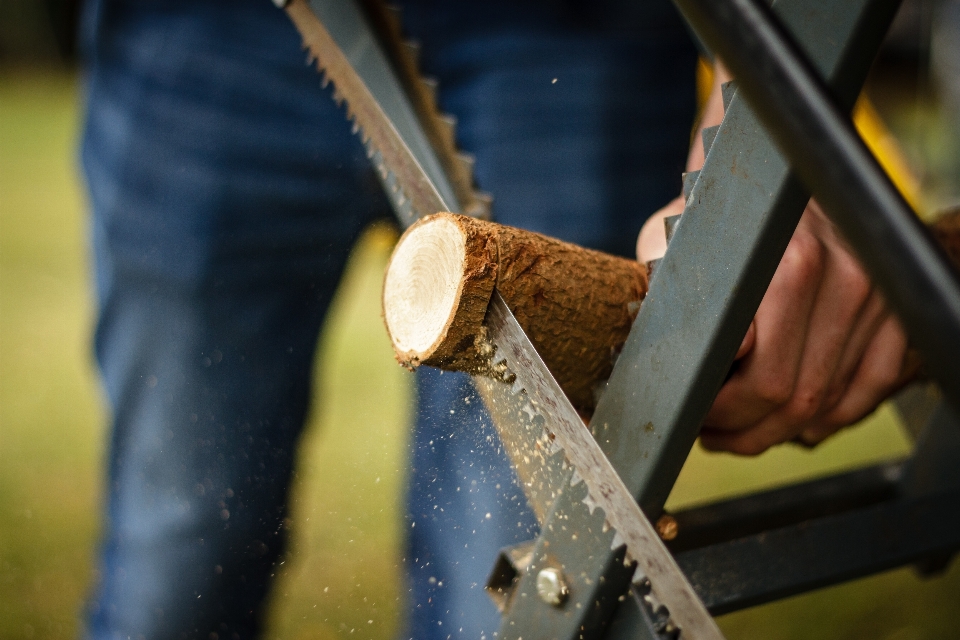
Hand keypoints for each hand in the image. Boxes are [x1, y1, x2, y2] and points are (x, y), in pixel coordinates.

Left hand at [638, 199, 918, 454]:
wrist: (785, 181)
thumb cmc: (720, 217)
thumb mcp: (677, 240)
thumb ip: (663, 291)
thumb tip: (638, 355)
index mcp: (787, 262)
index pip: (753, 374)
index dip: (715, 409)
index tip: (691, 415)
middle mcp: (842, 279)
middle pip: (791, 398)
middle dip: (742, 431)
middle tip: (710, 433)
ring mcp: (877, 299)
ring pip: (826, 404)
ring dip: (777, 431)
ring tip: (739, 429)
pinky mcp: (897, 314)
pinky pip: (866, 393)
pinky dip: (827, 419)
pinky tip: (792, 423)